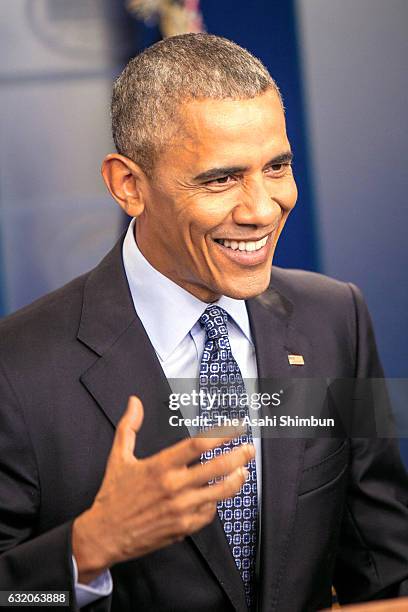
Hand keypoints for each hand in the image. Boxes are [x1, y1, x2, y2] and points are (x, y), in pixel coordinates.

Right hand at [72, 396, 253, 582]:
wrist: (105, 535)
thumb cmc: (113, 494)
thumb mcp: (118, 456)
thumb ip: (129, 427)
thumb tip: (135, 401)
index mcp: (160, 466)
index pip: (198, 445)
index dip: (221, 434)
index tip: (235, 427)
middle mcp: (173, 487)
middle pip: (217, 468)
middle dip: (239, 456)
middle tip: (250, 448)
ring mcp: (181, 509)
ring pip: (219, 493)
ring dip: (236, 480)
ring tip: (244, 471)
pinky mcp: (183, 527)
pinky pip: (208, 513)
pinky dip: (215, 503)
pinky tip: (218, 495)